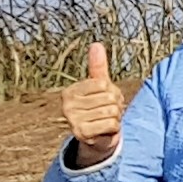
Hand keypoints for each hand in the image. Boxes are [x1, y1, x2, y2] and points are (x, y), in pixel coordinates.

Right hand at [56, 41, 125, 168]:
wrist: (98, 137)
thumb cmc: (99, 107)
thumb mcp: (100, 86)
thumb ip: (97, 67)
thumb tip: (96, 44)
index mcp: (69, 92)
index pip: (103, 84)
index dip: (112, 92)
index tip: (104, 99)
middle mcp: (67, 106)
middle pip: (109, 98)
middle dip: (115, 106)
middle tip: (106, 112)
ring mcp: (72, 121)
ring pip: (111, 112)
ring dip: (115, 117)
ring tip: (105, 121)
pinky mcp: (82, 134)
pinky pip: (111, 124)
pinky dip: (114, 128)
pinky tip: (105, 130)